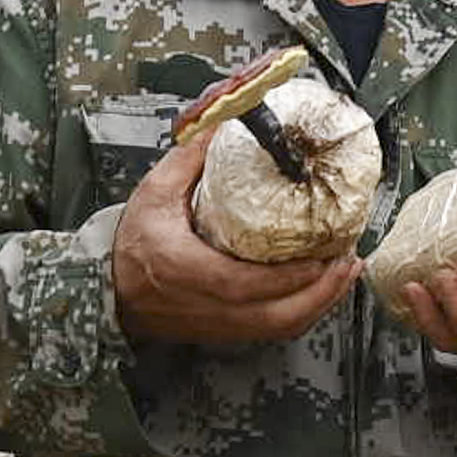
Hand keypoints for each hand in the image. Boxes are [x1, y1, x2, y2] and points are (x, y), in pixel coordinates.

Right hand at [111, 127, 359, 344]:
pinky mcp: (225, 333)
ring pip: (281, 329)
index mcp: (187, 271)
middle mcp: (207, 306)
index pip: (246, 284)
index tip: (322, 256)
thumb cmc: (131, 243)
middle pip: (277, 316)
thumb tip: (226, 123)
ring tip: (345, 272)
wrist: (109, 290)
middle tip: (347, 258)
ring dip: (320, 304)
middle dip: (322, 292)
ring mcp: (219, 325)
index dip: (290, 276)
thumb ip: (191, 159)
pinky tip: (321, 291)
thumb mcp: (154, 193)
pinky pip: (273, 332)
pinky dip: (303, 313)